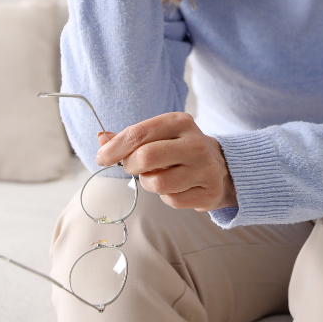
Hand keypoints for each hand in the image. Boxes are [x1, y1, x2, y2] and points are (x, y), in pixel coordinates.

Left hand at [95, 112, 237, 211]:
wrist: (220, 166)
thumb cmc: (179, 149)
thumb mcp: (158, 135)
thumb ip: (129, 137)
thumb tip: (101, 139)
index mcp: (179, 122)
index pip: (138, 134)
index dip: (114, 148)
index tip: (102, 158)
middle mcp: (195, 143)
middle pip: (145, 158)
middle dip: (131, 166)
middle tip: (132, 167)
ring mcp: (204, 168)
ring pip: (157, 183)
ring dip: (148, 182)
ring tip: (158, 175)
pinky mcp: (208, 191)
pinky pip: (171, 200)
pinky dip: (166, 196)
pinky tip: (175, 187)